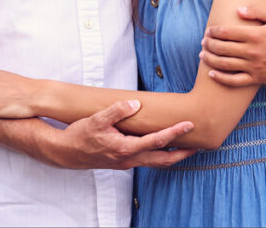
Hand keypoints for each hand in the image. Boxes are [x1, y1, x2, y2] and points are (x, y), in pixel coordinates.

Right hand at [51, 100, 196, 169]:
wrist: (65, 153)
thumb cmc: (80, 135)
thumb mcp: (97, 119)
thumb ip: (117, 110)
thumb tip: (135, 103)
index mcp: (125, 148)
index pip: (157, 141)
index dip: (175, 132)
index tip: (189, 124)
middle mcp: (129, 159)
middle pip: (163, 160)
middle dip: (183, 153)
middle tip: (200, 145)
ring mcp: (127, 163)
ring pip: (156, 162)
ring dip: (173, 155)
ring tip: (188, 147)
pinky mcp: (123, 161)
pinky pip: (147, 160)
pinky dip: (159, 154)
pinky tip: (163, 146)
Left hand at [200, 5, 265, 85]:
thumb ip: (257, 10)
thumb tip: (238, 10)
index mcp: (255, 35)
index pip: (227, 32)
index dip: (214, 31)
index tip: (209, 30)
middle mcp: (252, 51)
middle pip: (222, 48)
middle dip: (209, 44)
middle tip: (203, 42)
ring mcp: (253, 67)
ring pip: (225, 64)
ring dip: (210, 59)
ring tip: (202, 55)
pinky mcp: (256, 79)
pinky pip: (234, 81)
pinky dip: (221, 78)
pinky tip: (212, 74)